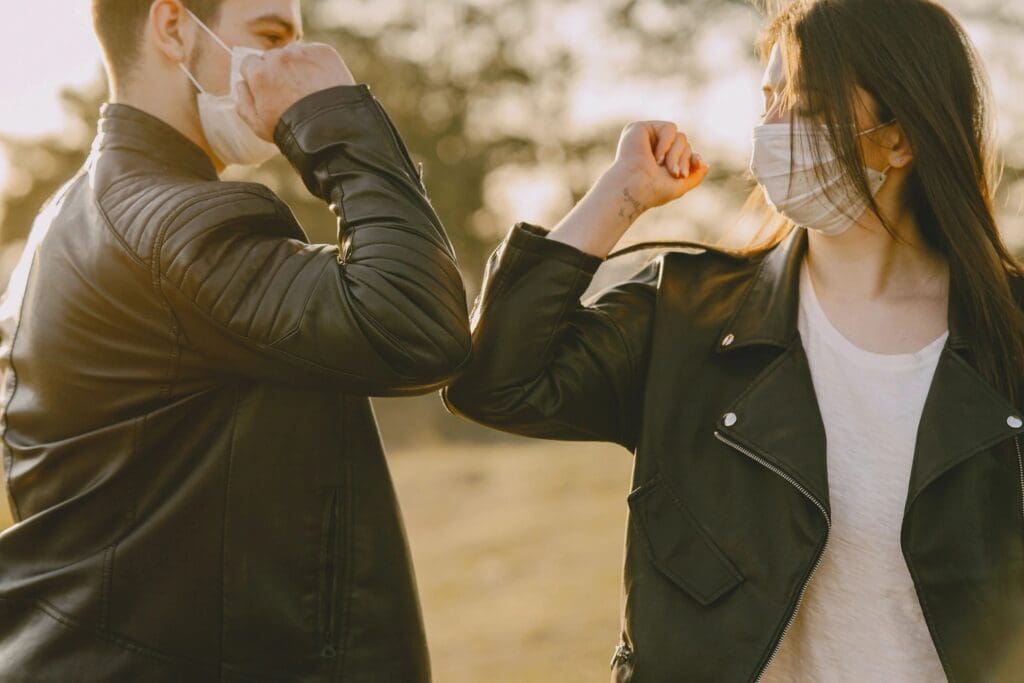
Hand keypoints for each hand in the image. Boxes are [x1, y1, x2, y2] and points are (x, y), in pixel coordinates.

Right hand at [236, 43, 356, 140]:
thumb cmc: (291, 130)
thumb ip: (243, 103)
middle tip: (291, 92)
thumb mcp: (258, 125)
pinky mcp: (324, 52)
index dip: (257, 77)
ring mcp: (302, 53)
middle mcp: (278, 57)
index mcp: (258, 72)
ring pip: (294, 54)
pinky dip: (317, 65)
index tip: (267, 89)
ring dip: (297, 66)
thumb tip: (240, 84)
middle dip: (277, 71)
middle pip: (272, 57)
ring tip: (308, 90)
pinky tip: (322, 84)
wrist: (330, 129)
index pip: (249, 63)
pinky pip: (315, 54)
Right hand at [610, 121, 709, 212]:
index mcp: (660, 161)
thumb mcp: (680, 186)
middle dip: (683, 160)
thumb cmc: (652, 191)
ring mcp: (647, 137)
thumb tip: (705, 165)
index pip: (684, 152)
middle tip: (675, 174)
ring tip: (662, 166)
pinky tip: (656, 157)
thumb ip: (694, 176)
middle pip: (684, 143)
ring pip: (680, 136)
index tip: (696, 164)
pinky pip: (670, 128)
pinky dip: (667, 143)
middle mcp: (652, 147)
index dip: (692, 158)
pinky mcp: (641, 128)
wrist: (634, 188)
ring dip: (676, 154)